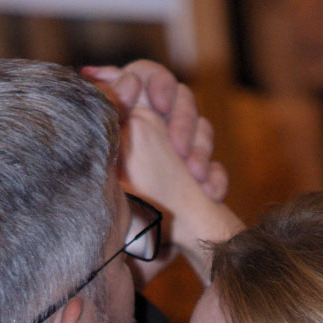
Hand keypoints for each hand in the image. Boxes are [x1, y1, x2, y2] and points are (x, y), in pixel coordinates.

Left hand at [86, 60, 228, 202]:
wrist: (129, 247)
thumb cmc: (110, 197)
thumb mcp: (105, 151)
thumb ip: (111, 110)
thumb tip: (122, 79)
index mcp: (131, 111)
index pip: (147, 75)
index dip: (158, 82)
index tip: (160, 103)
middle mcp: (156, 124)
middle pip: (183, 98)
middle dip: (184, 122)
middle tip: (178, 149)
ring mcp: (180, 150)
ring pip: (204, 130)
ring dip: (201, 151)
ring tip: (194, 175)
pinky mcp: (196, 179)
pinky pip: (217, 168)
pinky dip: (216, 179)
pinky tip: (209, 193)